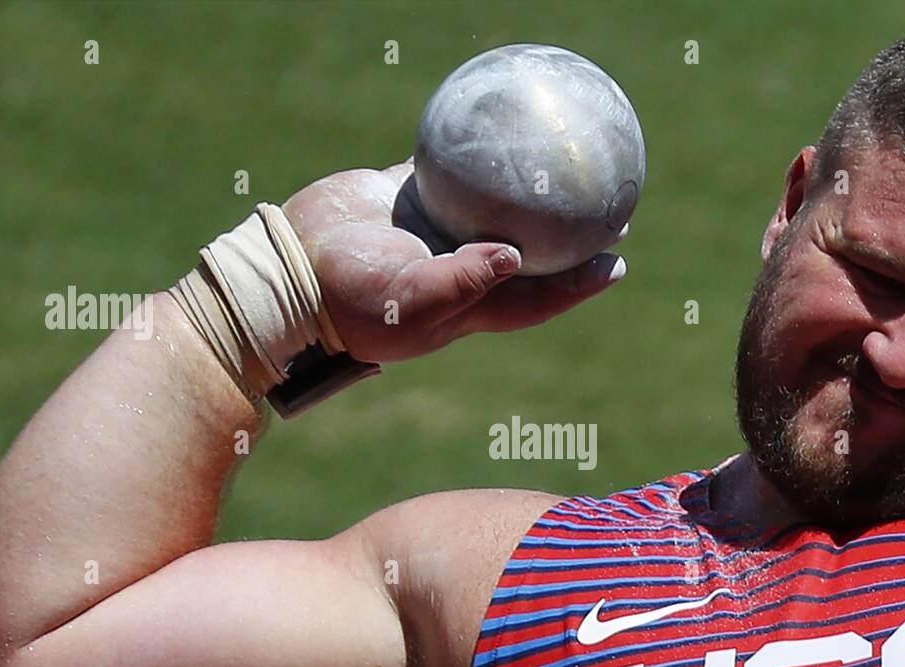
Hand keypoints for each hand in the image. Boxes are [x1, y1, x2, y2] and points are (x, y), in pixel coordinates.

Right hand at [283, 159, 626, 362]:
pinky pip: (449, 170)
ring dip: (527, 192)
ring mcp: (433, 233)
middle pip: (528, 254)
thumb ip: (461, 281)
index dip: (576, 285)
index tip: (614, 263)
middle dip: (567, 238)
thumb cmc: (349, 300)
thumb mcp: (408, 299)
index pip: (535, 298)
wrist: (290, 270)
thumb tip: (515, 257)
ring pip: (493, 208)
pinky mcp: (405, 198)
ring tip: (566, 162)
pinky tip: (497, 125)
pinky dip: (472, 152)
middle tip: (610, 208)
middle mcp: (458, 270)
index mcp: (467, 304)